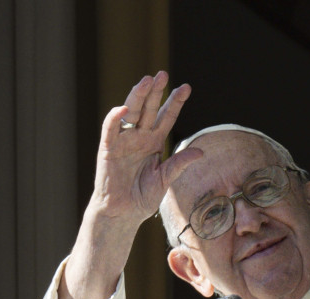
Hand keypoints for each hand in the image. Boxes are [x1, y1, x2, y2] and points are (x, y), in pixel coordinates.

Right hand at [88, 71, 200, 226]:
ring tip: (146, 80)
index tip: (186, 87)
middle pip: (149, 109)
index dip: (175, 103)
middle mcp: (139, 137)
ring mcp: (124, 141)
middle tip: (163, 74)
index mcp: (154, 142)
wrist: (122, 213)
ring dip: (137, 96)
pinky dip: (115, 118)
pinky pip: (111, 130)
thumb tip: (200, 152)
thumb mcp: (165, 179)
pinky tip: (123, 107)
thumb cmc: (142, 197)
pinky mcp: (108, 149)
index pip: (166, 117)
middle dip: (156, 92)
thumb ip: (179, 164)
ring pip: (131, 113)